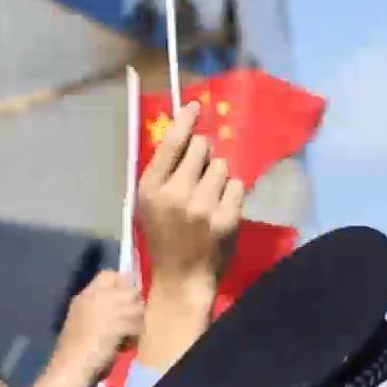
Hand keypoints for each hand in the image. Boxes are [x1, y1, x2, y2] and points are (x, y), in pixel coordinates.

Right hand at [50, 271, 143, 384]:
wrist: (70, 365)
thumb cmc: (71, 349)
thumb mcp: (80, 320)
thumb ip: (95, 309)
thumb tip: (118, 307)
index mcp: (85, 296)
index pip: (109, 275)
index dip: (121, 283)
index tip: (124, 298)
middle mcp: (97, 297)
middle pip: (129, 288)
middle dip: (134, 303)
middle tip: (132, 317)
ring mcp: (108, 310)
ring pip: (137, 305)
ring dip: (138, 319)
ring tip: (132, 331)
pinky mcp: (118, 324)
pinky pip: (137, 323)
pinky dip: (136, 333)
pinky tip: (129, 341)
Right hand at [137, 100, 246, 294]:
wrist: (181, 280)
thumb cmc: (164, 238)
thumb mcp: (149, 205)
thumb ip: (163, 171)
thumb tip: (185, 133)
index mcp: (150, 189)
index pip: (171, 143)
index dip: (185, 121)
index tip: (195, 107)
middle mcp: (175, 194)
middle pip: (202, 148)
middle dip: (203, 157)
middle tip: (199, 177)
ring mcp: (203, 207)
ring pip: (222, 166)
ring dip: (218, 177)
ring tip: (209, 198)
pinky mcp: (226, 218)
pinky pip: (237, 185)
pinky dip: (231, 194)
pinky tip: (221, 210)